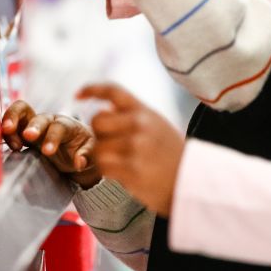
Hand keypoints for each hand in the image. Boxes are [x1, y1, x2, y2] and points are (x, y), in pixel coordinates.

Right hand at [1, 100, 101, 188]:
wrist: (76, 147)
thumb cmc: (84, 147)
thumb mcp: (92, 151)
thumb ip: (88, 155)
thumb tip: (79, 163)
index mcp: (67, 125)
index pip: (58, 127)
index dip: (52, 138)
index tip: (47, 152)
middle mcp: (49, 121)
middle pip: (38, 116)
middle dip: (32, 125)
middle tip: (27, 136)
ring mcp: (34, 125)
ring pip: (20, 113)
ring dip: (12, 121)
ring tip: (8, 136)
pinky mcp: (22, 133)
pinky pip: (10, 127)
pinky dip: (4, 131)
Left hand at [77, 83, 184, 215]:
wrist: (192, 181)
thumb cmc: (172, 156)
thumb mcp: (158, 126)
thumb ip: (134, 118)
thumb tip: (106, 111)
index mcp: (145, 111)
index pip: (113, 91)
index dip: (92, 89)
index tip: (78, 95)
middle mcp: (140, 124)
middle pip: (97, 121)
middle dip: (98, 134)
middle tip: (111, 145)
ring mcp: (135, 146)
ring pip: (97, 146)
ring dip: (103, 156)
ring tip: (120, 162)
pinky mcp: (131, 168)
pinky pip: (103, 166)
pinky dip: (107, 171)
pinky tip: (122, 173)